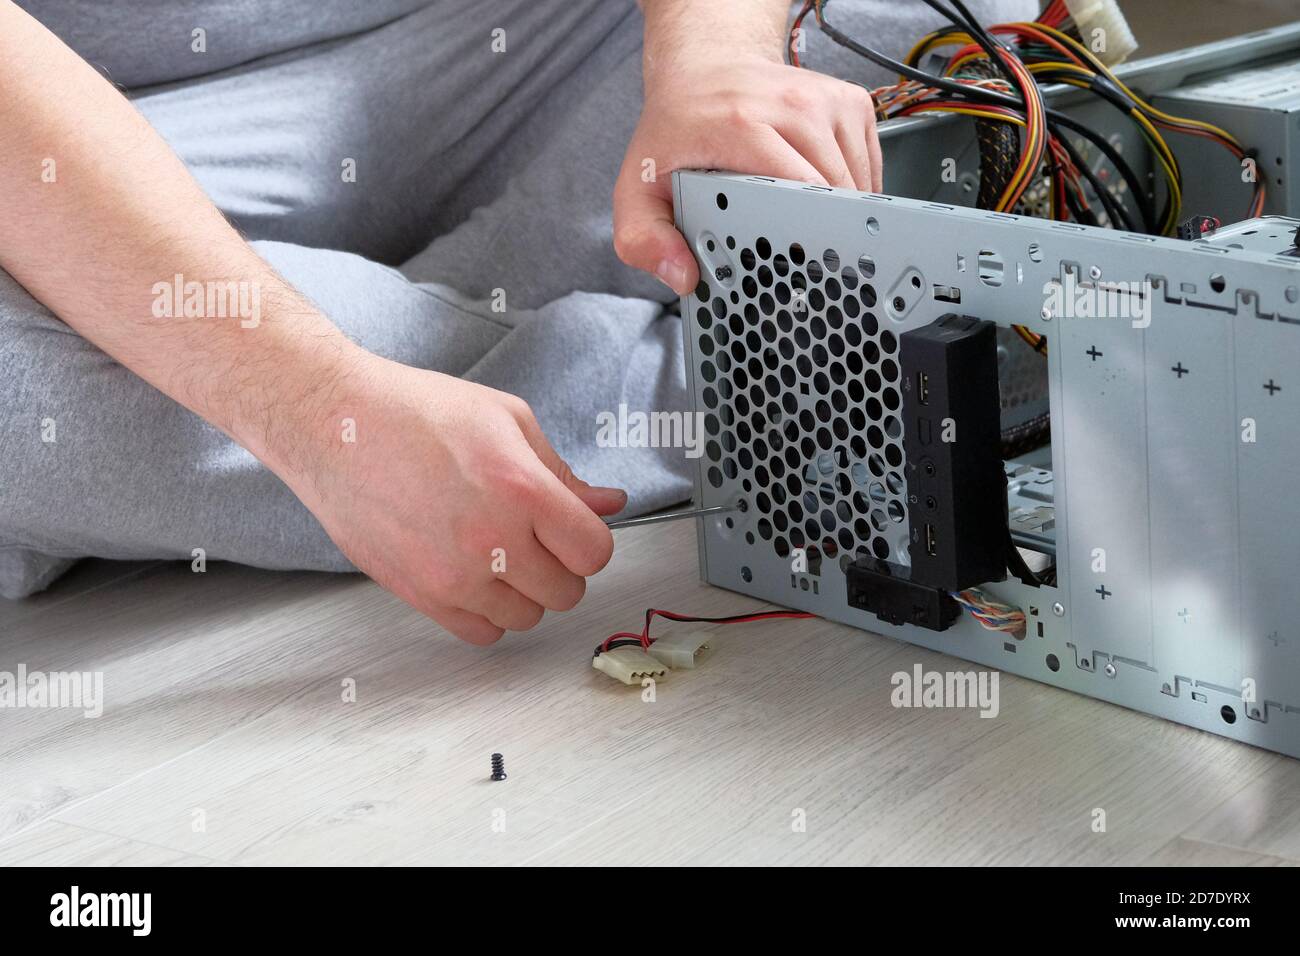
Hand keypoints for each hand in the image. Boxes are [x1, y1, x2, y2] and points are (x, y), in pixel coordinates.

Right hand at [280, 352, 623, 644]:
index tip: (572, 529)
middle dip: (560, 566)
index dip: (589, 541)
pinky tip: (473, 575)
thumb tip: (609, 502)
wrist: (336, 429)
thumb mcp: (507, 420)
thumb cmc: (416, 411)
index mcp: (522, 489)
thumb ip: (562, 472)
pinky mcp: (420, 595)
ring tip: (497, 552)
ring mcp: (453, 575)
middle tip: (534, 538)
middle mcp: (491, 540)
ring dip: (523, 592)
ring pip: (526, 618)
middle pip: (566, 592)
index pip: (594, 553)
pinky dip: (486, 612)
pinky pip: (481, 633)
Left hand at [614, 49, 881, 295]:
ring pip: (858, 182)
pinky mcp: (848, 100)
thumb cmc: (678, 127)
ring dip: (843, 214)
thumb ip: (644, 238)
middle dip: (824, 233)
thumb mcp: (639, 186)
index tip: (793, 264)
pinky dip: (856, 189)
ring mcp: (825, 99)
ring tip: (814, 226)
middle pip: (834, 191)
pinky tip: (828, 196)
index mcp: (743, 124)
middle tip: (802, 256)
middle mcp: (791, 105)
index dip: (800, 235)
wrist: (704, 67)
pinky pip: (870, 163)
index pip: (796, 191)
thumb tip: (682, 276)